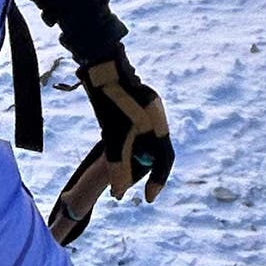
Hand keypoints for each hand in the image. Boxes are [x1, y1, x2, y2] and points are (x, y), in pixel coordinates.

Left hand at [47, 51, 171, 244]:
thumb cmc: (109, 100)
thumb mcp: (113, 137)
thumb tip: (118, 194)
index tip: (148, 199)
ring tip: (115, 175)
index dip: (158, 181)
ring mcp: (144, 112)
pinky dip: (123, 148)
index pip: (164, 159)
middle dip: (140, 173)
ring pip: (140, 145)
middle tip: (123, 189)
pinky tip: (111, 154)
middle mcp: (155, 118)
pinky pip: (132, 135)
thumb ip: (117, 166)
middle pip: (153, 154)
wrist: (101, 66)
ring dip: (129, 161)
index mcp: (157, 124)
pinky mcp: (131, 109)